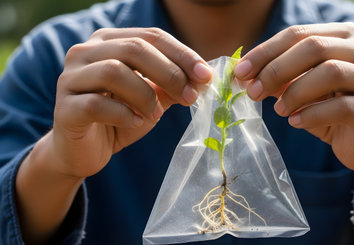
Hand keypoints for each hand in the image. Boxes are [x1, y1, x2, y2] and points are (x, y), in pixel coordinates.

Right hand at [51, 28, 211, 177]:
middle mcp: (85, 52)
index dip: (182, 54)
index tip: (205, 76)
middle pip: (134, 49)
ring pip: (114, 72)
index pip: (151, 36)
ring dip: (145, 95)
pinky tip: (134, 122)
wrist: (83, 151)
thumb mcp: (152, 99)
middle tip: (188, 97)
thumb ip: (171, 85)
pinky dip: (123, 114)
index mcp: (109, 42)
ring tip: (156, 114)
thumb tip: (202, 78)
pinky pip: (96, 104)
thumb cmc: (119, 118)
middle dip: (169, 73)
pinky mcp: (64, 108)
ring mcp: (70, 79)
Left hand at [234, 22, 353, 172]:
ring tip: (278, 110)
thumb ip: (279, 76)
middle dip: (276, 70)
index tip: (240, 71)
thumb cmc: (329, 109)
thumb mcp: (300, 87)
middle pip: (314, 48)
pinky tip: (296, 122)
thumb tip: (243, 73)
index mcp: (344, 36)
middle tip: (253, 92)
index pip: (298, 34)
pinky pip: (341, 106)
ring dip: (295, 92)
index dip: (265, 52)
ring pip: (330, 72)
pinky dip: (312, 114)